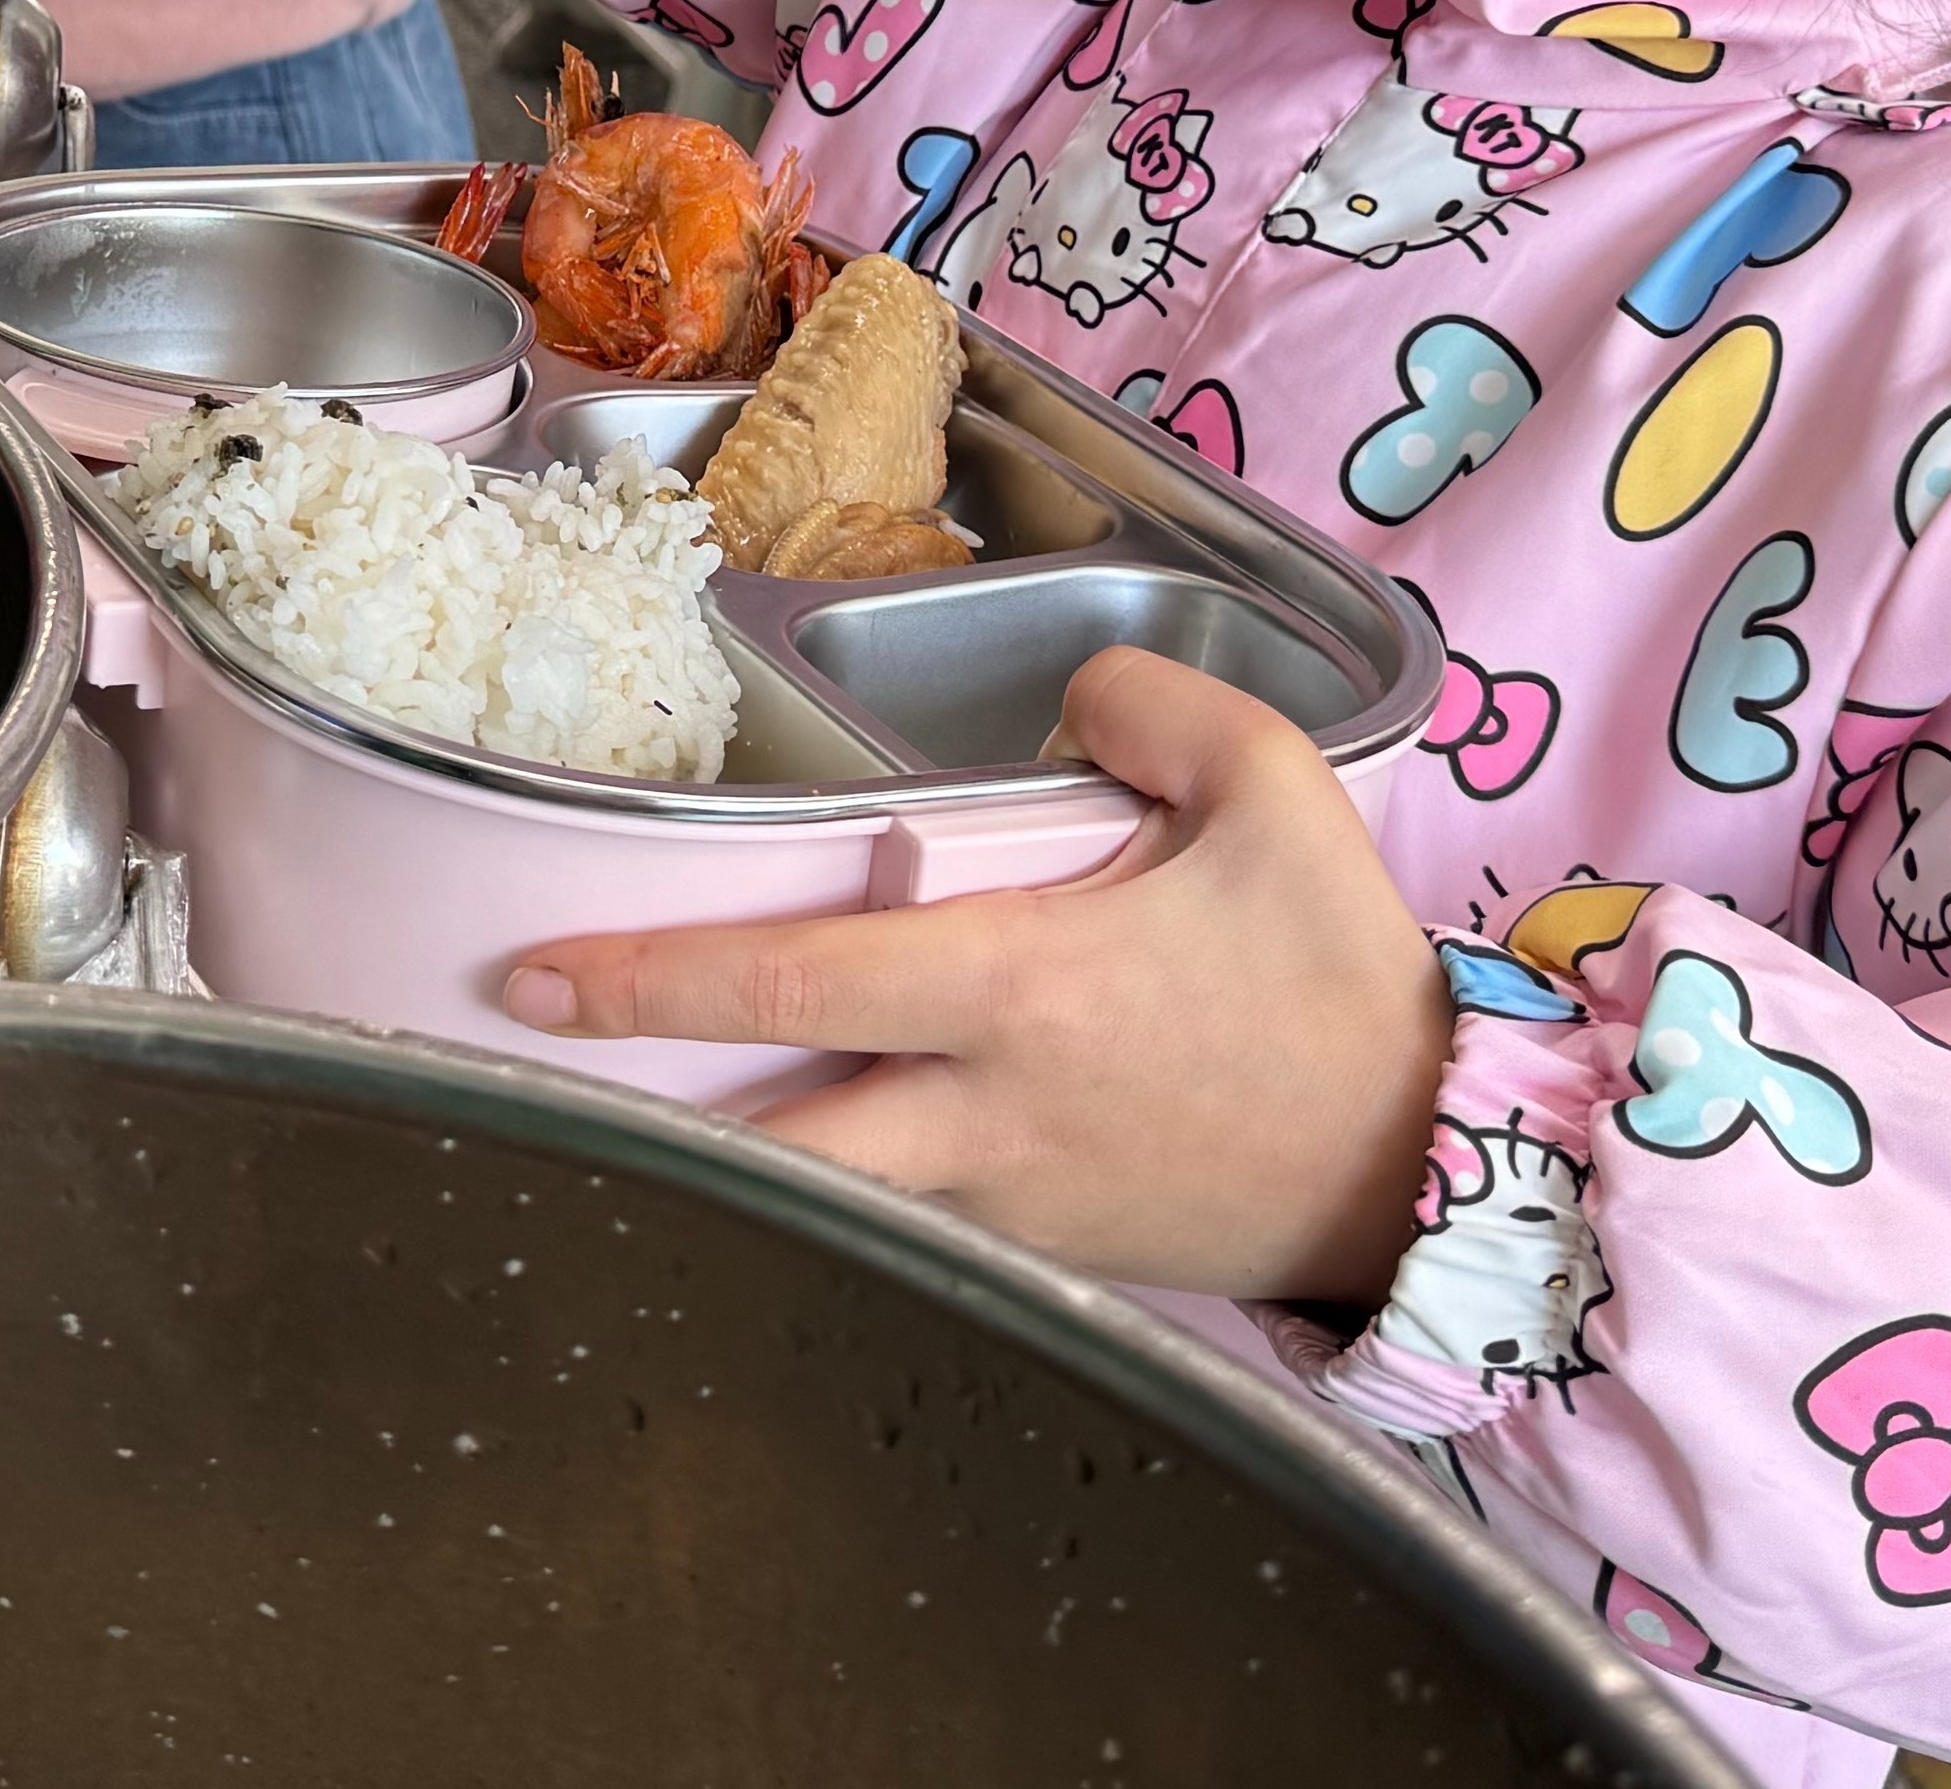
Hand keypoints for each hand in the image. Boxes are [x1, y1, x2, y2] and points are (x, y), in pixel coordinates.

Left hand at [501, 650, 1453, 1300]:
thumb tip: (1067, 696)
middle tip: (524, 1061)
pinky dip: (832, 1193)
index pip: (789, 986)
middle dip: (628, 1110)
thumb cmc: (1342, 984)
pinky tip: (791, 1149)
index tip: (535, 974)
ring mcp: (1005, 1202)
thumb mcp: (1277, 789)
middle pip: (762, 1132)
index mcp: (1017, 991)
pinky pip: (905, 1223)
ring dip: (722, 1160)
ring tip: (628, 1106)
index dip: (646, 983)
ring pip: (820, 1198)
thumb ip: (1153, 704)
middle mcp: (984, 1113)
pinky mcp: (1042, 1253)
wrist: (1426, 1169)